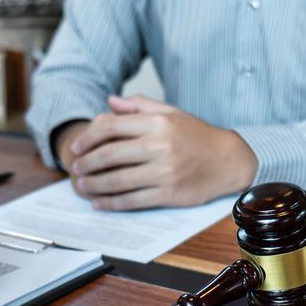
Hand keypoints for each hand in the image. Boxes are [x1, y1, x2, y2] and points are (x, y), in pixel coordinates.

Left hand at [63, 95, 257, 209]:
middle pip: (109, 154)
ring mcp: (164, 171)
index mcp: (158, 122)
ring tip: (82, 187)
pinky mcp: (169, 193)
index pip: (111, 126)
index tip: (77, 147)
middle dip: (87, 163)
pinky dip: (111, 203)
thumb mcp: (172, 112)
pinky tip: (100, 203)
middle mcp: (160, 145)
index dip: (88, 137)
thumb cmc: (198, 136)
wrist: (228, 160)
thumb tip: (110, 101)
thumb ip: (139, 106)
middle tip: (76, 169)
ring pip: (117, 180)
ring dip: (94, 185)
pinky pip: (132, 200)